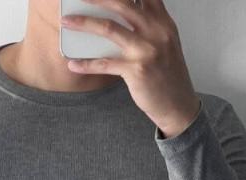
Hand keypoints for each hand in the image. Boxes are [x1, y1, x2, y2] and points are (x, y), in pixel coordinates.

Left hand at [60, 0, 201, 137]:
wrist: (177, 104)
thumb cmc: (167, 75)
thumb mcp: (165, 43)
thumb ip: (149, 24)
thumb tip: (121, 13)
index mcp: (162, 22)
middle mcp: (156, 31)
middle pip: (122, 4)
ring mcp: (146, 50)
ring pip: (109, 28)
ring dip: (84, 23)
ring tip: (68, 22)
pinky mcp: (136, 70)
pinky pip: (104, 63)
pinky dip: (86, 64)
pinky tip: (73, 64)